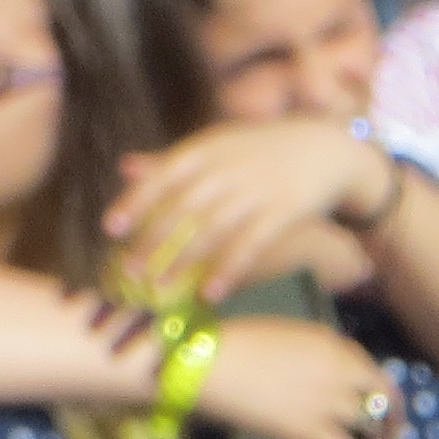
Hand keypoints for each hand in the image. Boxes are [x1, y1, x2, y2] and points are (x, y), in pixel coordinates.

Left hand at [107, 120, 395, 305]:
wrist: (327, 147)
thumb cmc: (259, 150)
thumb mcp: (217, 145)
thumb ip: (171, 160)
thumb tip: (124, 166)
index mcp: (207, 148)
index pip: (165, 175)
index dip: (136, 201)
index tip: (111, 228)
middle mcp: (229, 166)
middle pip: (184, 206)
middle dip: (154, 240)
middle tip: (128, 271)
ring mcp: (258, 188)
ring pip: (213, 228)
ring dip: (183, 260)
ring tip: (158, 288)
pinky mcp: (285, 210)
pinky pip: (251, 244)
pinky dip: (229, 269)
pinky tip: (210, 293)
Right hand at [194, 315, 402, 438]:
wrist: (208, 363)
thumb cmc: (233, 341)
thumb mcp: (283, 333)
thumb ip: (309, 351)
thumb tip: (315, 370)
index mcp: (331, 342)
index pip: (369, 365)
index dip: (375, 385)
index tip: (373, 397)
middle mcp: (339, 371)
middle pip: (383, 393)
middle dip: (392, 413)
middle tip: (389, 431)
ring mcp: (326, 402)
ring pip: (369, 422)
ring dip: (375, 438)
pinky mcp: (307, 430)